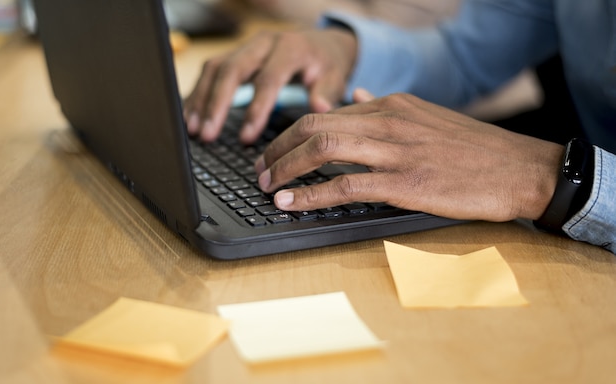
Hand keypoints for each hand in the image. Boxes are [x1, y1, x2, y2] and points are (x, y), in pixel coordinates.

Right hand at [184, 28, 356, 142]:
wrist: (322, 43)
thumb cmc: (327, 64)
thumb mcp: (336, 76)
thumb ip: (327, 92)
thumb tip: (319, 108)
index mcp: (290, 48)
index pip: (268, 78)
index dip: (256, 109)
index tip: (246, 138)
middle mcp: (264, 43)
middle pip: (232, 70)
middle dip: (217, 104)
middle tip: (207, 134)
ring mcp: (247, 46)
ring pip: (216, 68)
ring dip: (201, 99)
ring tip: (193, 129)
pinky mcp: (235, 54)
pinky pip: (211, 71)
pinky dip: (199, 94)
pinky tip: (190, 116)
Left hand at [255, 92, 564, 221]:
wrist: (518, 169)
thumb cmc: (473, 150)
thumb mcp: (426, 117)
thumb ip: (386, 109)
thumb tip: (356, 99)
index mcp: (391, 106)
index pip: (324, 114)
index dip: (290, 134)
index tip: (274, 151)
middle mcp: (387, 121)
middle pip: (313, 126)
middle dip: (278, 149)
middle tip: (260, 170)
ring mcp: (396, 151)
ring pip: (323, 149)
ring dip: (286, 168)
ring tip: (267, 186)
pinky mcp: (405, 183)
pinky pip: (346, 184)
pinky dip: (311, 193)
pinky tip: (292, 202)